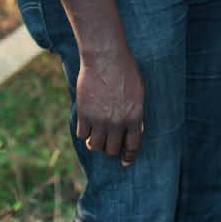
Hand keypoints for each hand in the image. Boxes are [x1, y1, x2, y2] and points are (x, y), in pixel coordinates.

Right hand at [74, 48, 144, 164]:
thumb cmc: (126, 72)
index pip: (132, 146)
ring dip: (96, 144)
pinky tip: (86, 127)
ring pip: (95, 146)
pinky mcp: (84, 114)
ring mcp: (99, 120)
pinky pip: (82, 134)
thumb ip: (136, 113)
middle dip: (111, 149)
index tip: (125, 162)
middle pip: (112, 149)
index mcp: (135, 118)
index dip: (129, 156)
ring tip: (96, 138)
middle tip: (108, 144)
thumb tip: (136, 129)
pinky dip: (84, 133)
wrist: (106, 59)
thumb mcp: (139, 94)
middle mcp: (117, 122)